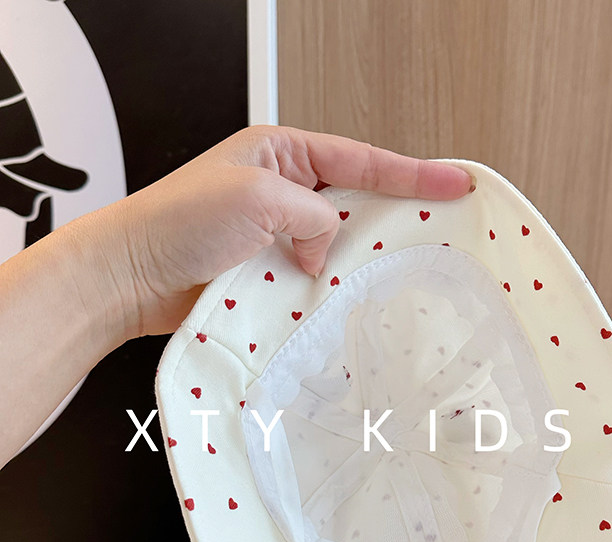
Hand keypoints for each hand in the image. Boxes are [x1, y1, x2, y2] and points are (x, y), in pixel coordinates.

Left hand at [82, 126, 472, 338]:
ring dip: (354, 257)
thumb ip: (311, 216)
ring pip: (336, 243)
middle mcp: (281, 188)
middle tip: (438, 229)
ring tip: (387, 267)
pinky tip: (339, 294)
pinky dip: (327, 284)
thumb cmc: (177, 223)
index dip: (413, 173)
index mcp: (280, 152)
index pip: (361, 160)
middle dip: (393, 215)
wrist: (130, 278)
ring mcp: (274, 231)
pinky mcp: (266, 269)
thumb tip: (324, 247)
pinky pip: (313, 274)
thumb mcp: (258, 198)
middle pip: (355, 200)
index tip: (455, 182)